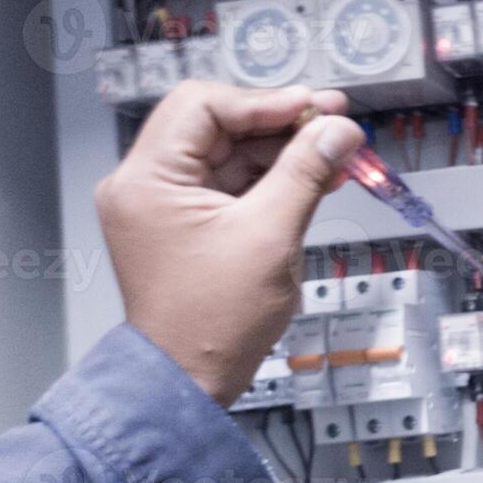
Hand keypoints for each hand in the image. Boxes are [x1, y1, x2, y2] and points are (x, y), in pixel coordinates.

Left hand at [95, 81, 363, 404]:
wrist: (191, 380)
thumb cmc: (213, 323)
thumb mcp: (271, 236)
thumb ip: (305, 172)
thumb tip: (338, 131)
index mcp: (147, 180)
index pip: (204, 106)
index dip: (265, 102)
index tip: (316, 110)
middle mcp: (144, 185)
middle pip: (216, 124)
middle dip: (279, 123)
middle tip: (334, 123)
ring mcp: (163, 205)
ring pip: (228, 152)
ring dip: (282, 151)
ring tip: (334, 154)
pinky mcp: (184, 224)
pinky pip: (230, 183)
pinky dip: (271, 178)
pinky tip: (313, 178)